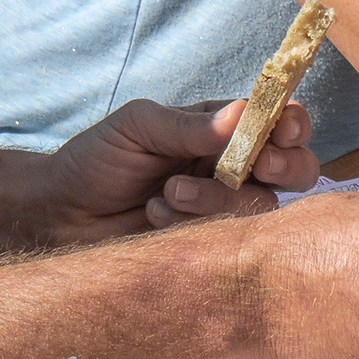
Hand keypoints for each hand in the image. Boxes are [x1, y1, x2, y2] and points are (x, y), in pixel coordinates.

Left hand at [45, 98, 319, 242]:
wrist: (63, 216)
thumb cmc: (97, 161)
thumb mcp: (136, 127)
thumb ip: (187, 125)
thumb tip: (242, 115)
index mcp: (222, 129)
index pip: (277, 121)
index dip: (292, 125)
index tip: (283, 130)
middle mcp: (234, 168)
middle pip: (295, 168)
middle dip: (284, 166)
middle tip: (255, 167)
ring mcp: (226, 208)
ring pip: (262, 205)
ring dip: (218, 197)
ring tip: (168, 193)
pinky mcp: (214, 243)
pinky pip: (233, 237)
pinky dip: (194, 224)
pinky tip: (158, 216)